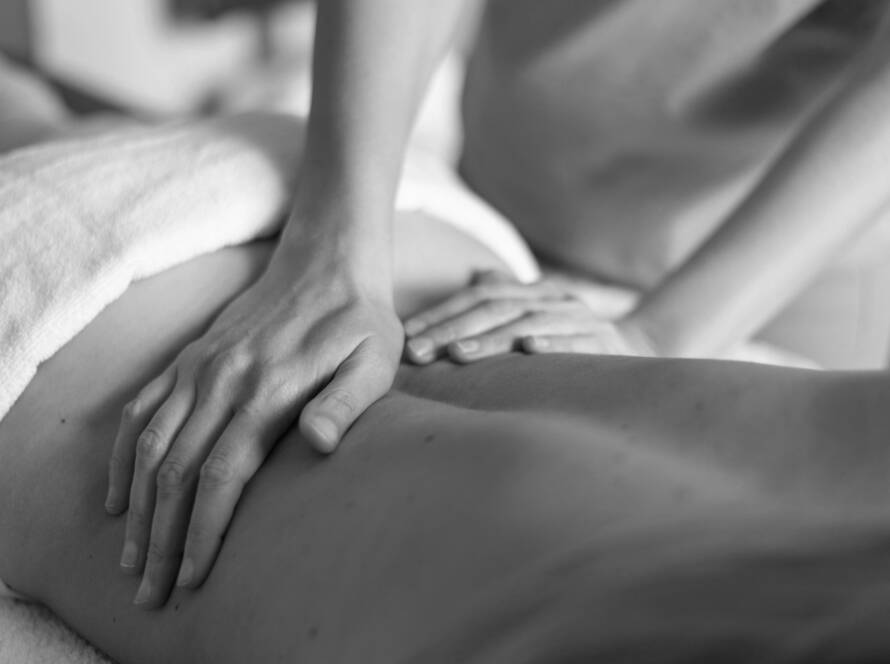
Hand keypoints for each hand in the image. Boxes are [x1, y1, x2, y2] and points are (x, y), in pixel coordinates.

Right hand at [104, 237, 401, 607]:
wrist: (327, 262)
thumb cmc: (361, 321)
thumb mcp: (375, 360)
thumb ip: (345, 403)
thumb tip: (317, 443)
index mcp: (268, 390)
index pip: (222, 476)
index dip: (202, 532)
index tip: (192, 578)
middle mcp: (222, 380)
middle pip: (175, 472)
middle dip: (160, 538)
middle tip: (152, 591)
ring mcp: (199, 367)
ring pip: (149, 446)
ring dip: (136, 507)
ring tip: (131, 558)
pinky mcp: (190, 357)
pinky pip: (140, 409)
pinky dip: (122, 455)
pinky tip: (119, 493)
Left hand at [403, 270, 652, 363]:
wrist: (640, 350)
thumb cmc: (573, 339)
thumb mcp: (537, 315)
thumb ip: (508, 296)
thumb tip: (476, 275)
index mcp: (531, 293)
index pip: (477, 298)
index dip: (441, 313)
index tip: (407, 336)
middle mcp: (551, 300)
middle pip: (495, 308)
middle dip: (452, 329)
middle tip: (418, 351)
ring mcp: (579, 319)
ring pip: (527, 325)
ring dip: (491, 340)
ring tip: (456, 354)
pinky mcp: (605, 343)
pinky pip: (575, 343)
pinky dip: (552, 345)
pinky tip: (528, 351)